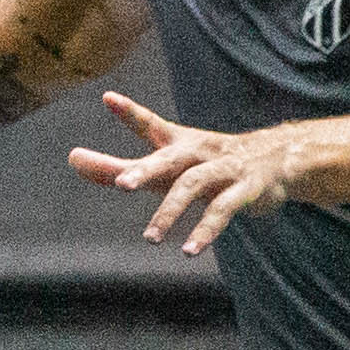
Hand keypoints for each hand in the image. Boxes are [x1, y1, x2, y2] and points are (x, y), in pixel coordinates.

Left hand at [68, 91, 293, 255]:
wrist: (277, 159)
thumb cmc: (205, 162)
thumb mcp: (163, 164)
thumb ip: (117, 166)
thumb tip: (72, 159)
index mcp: (179, 141)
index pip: (150, 124)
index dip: (130, 112)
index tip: (108, 98)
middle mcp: (199, 150)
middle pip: (169, 158)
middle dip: (145, 169)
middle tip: (122, 184)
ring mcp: (223, 168)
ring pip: (193, 186)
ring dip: (170, 211)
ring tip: (149, 238)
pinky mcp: (245, 190)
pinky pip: (223, 211)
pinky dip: (205, 231)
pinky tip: (189, 250)